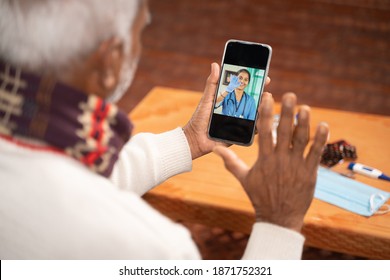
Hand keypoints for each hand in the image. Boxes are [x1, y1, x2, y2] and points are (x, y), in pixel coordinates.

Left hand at [184, 63, 270, 159]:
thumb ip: (212, 83)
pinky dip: (258, 126)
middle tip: (266, 92)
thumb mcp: (207, 99)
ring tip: (265, 104)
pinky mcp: (240, 134)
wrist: (196, 139)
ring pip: (256, 115)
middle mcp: (237, 110)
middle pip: (254, 101)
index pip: (246, 89)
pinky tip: (262, 121)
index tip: (264, 76)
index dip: (256, 83)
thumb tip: (215, 65)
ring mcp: (240, 122)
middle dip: (263, 96)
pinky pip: (252, 131)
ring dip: (263, 110)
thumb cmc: (200, 118)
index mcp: (230, 100)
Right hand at [214, 92, 328, 231]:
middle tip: (290, 95)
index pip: (264, 132)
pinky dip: (320, 139)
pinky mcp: (309, 172)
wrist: (278, 217)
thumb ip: (230, 162)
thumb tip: (215, 150)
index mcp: (264, 159)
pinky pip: (316, 153)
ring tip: (306, 108)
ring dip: (304, 123)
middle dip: (287, 112)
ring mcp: (296, 166)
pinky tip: (323, 125)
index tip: (268, 97)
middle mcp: (280, 160)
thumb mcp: (243, 178)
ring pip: (301, 140)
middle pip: (285, 132)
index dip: (266, 113)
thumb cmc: (260, 196)